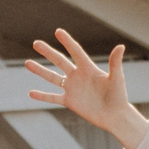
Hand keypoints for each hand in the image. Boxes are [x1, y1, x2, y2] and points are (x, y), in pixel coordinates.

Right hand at [26, 30, 146, 147]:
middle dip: (48, 52)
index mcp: (88, 68)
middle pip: (60, 61)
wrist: (115, 116)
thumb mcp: (116, 78)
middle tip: (36, 43)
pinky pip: (53, 98)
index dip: (67, 41)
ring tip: (27, 63)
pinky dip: (42, 96)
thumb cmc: (118, 96)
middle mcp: (78, 76)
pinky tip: (30, 93)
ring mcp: (72, 88)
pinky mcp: (70, 101)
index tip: (58, 31)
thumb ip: (115, 63)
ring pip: (53, 78)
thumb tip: (120, 46)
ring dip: (40, 71)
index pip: (75, 51)